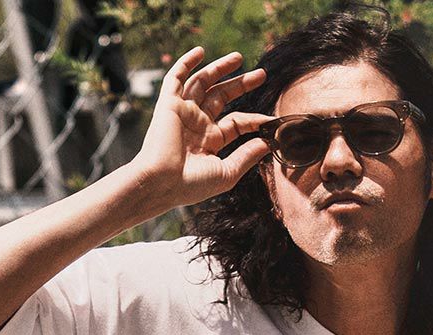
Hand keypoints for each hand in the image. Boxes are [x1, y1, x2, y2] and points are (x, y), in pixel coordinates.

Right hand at [129, 46, 274, 210]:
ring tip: (239, 58)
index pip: (235, 123)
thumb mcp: (226, 173)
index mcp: (210, 141)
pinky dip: (186, 63)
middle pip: (222, 97)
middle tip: (261, 75)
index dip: (254, 119)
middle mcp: (197, 124)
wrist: (161, 183)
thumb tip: (267, 143)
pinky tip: (200, 51)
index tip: (270, 119)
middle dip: (241, 84)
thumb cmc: (191, 185)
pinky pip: (176, 77)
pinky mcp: (169, 104)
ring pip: (203, 83)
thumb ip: (246, 157)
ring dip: (220, 69)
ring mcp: (183, 112)